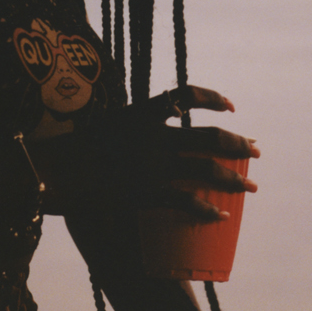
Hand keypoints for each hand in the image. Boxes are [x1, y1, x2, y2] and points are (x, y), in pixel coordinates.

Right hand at [37, 86, 258, 221]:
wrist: (56, 168)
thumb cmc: (74, 146)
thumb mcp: (106, 123)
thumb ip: (129, 124)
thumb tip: (142, 124)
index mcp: (143, 111)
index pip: (187, 95)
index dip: (213, 99)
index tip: (232, 107)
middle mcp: (154, 135)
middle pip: (209, 136)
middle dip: (238, 144)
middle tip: (255, 152)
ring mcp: (152, 165)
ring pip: (205, 169)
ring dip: (233, 178)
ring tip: (250, 186)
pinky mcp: (147, 193)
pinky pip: (185, 202)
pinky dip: (206, 209)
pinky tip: (221, 215)